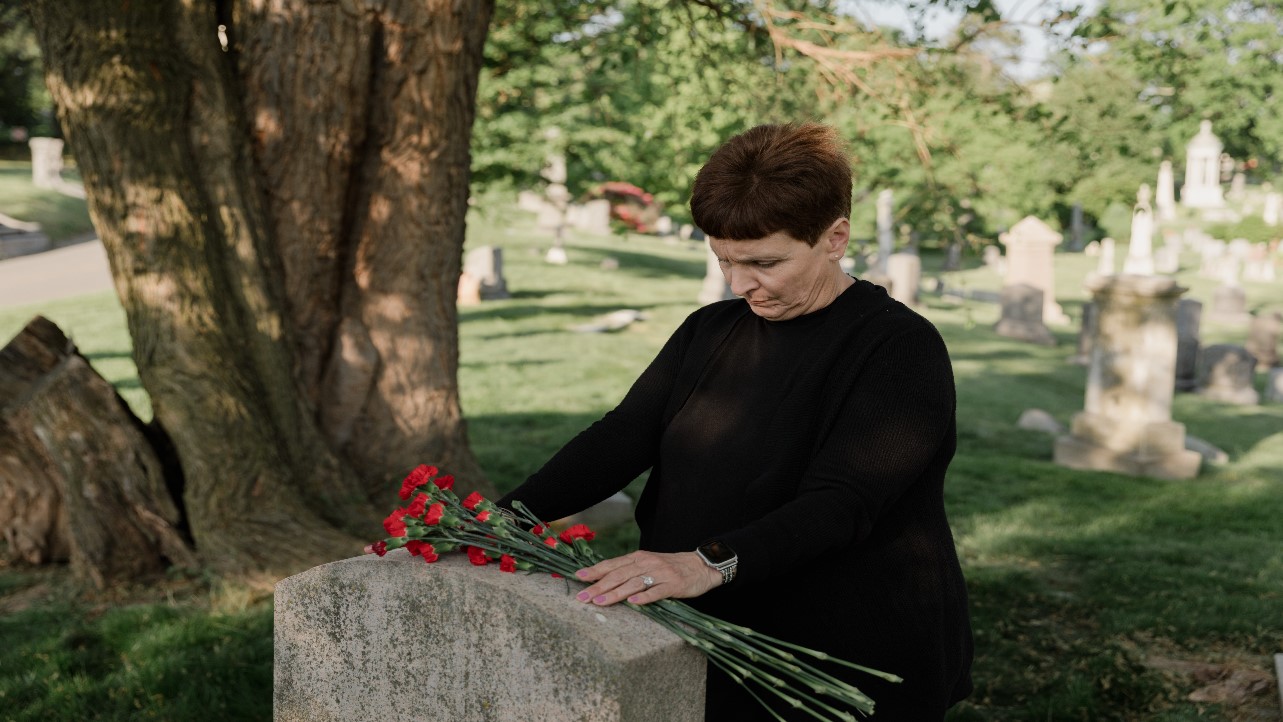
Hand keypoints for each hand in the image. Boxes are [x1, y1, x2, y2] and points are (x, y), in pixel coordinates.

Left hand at [573, 550, 721, 605]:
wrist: (700, 566)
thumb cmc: (670, 567)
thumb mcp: (648, 564)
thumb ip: (628, 570)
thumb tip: (603, 579)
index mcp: (638, 557)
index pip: (612, 564)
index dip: (595, 571)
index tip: (578, 577)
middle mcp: (647, 563)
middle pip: (618, 574)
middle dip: (598, 586)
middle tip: (582, 597)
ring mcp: (660, 574)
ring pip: (633, 583)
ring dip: (615, 592)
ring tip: (600, 601)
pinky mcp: (673, 585)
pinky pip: (657, 591)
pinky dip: (644, 597)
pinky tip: (633, 602)